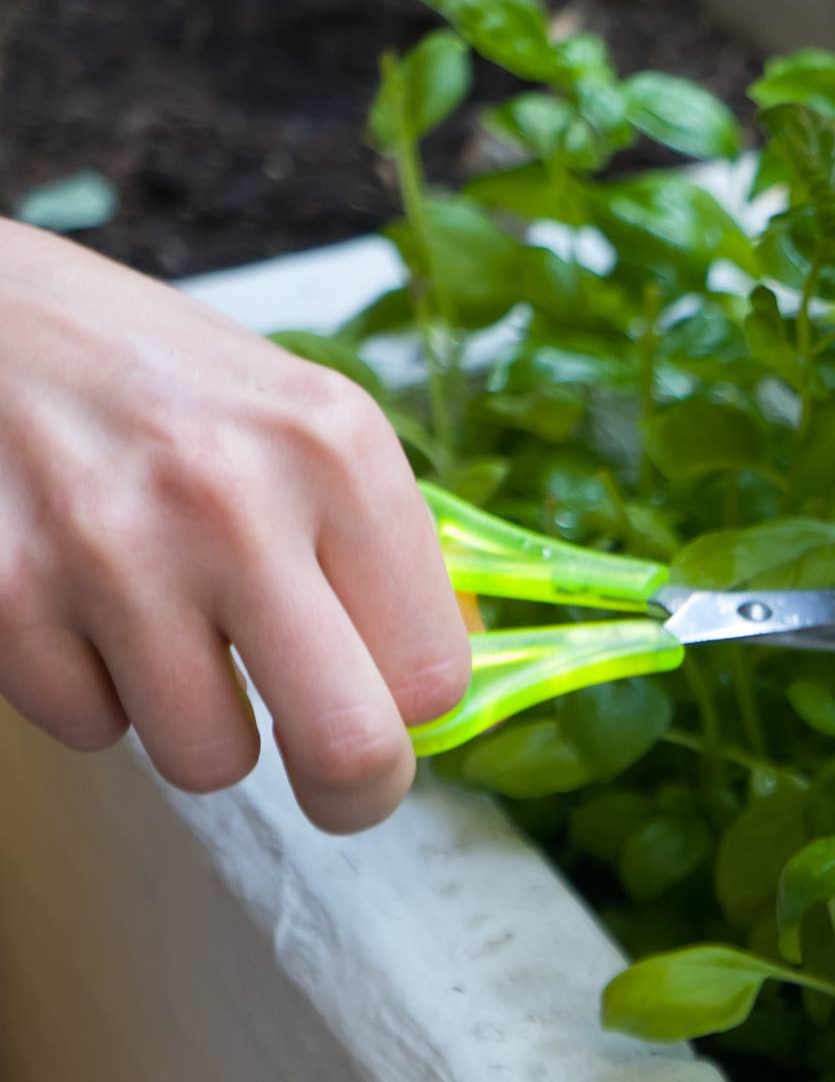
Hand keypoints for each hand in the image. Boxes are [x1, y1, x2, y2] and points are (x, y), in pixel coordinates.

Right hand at [0, 224, 469, 831]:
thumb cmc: (169, 381)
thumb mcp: (309, 422)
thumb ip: (386, 549)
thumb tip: (452, 691)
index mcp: (334, 448)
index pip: (434, 668)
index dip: (418, 711)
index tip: (395, 705)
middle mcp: (232, 498)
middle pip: (349, 746)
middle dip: (354, 791)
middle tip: (340, 781)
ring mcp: (111, 552)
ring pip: (210, 761)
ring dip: (203, 723)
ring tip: (181, 632)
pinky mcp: (5, 596)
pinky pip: (92, 730)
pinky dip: (99, 691)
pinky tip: (91, 606)